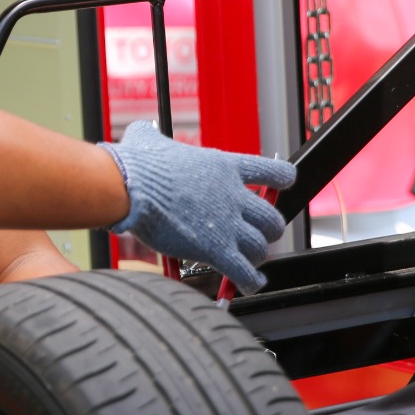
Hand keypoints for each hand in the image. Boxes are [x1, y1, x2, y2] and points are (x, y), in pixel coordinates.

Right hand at [100, 121, 294, 292]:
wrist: (131, 187)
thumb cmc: (139, 164)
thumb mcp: (149, 139)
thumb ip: (153, 135)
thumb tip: (142, 131)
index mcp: (226, 167)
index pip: (273, 172)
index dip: (282, 180)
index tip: (283, 185)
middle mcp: (234, 196)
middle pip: (272, 218)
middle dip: (269, 229)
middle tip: (259, 234)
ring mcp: (227, 225)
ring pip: (260, 247)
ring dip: (257, 256)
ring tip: (250, 262)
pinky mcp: (215, 250)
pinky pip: (244, 272)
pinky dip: (250, 281)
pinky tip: (249, 283)